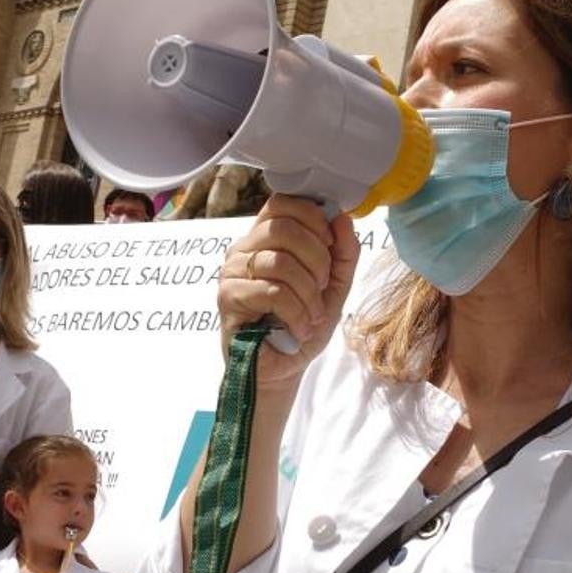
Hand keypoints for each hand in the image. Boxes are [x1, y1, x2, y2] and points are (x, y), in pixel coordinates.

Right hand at [217, 196, 360, 388]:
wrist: (282, 369)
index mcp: (265, 238)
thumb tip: (342, 217)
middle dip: (317, 258)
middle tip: (324, 286)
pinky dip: (296, 312)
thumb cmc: (301, 324)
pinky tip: (300, 328)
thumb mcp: (333, 286)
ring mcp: (232, 272)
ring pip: (280, 262)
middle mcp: (244, 249)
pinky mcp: (228, 298)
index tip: (330, 244)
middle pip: (283, 227)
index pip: (283, 203)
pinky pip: (271, 292)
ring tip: (313, 315)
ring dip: (309, 292)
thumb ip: (342, 252)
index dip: (313, 218)